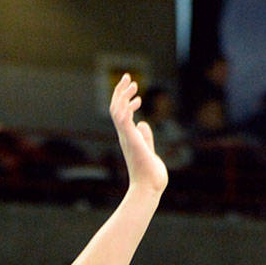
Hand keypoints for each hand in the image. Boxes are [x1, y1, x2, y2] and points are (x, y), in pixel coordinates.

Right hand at [110, 73, 166, 198]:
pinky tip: (137, 100)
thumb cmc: (150, 174)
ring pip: (116, 110)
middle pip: (115, 108)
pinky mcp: (130, 139)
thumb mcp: (148, 150)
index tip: (136, 92)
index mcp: (128, 137)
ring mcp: (126, 137)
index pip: (121, 114)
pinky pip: (123, 118)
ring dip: (123, 95)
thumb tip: (142, 124)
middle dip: (121, 91)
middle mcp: (124, 135)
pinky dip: (127, 106)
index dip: (125, 100)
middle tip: (128, 77)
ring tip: (134, 84)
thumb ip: (145, 137)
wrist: (149, 188)